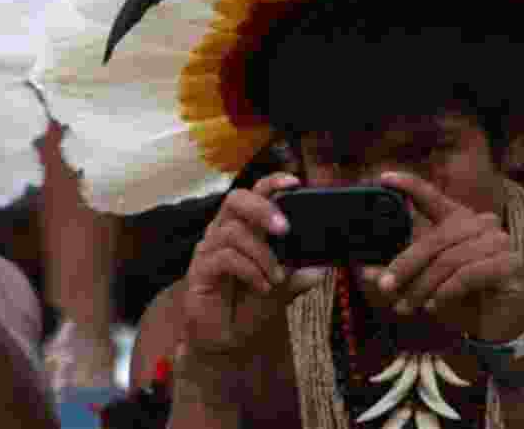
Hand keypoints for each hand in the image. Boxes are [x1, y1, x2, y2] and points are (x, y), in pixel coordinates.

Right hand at [182, 173, 329, 363]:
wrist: (227, 341)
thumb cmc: (250, 308)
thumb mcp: (284, 289)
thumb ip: (299, 274)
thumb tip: (323, 265)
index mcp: (243, 228)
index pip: (254, 194)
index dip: (272, 183)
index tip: (295, 182)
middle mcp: (222, 232)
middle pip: (235, 199)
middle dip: (262, 209)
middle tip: (285, 229)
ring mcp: (209, 249)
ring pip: (233, 232)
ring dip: (262, 254)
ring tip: (277, 278)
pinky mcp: (200, 269)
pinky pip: (224, 258)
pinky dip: (250, 270)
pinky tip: (263, 286)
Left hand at [359, 171, 523, 341]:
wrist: (494, 323)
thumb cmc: (455, 294)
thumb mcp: (421, 280)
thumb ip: (398, 271)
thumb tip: (365, 270)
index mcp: (455, 218)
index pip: (431, 196)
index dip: (408, 185)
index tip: (384, 179)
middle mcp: (479, 223)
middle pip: (433, 240)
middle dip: (405, 266)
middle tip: (384, 287)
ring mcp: (498, 241)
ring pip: (449, 260)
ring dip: (423, 286)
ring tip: (407, 306)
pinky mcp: (509, 264)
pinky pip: (469, 274)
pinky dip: (446, 292)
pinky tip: (434, 306)